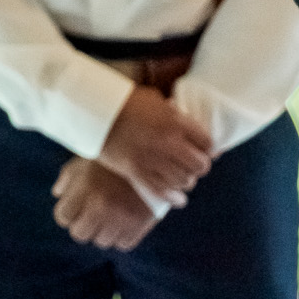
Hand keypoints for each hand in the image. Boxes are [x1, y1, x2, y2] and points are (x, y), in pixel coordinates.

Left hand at [52, 156, 161, 249]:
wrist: (153, 159)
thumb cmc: (114, 160)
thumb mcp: (85, 161)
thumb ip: (67, 179)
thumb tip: (58, 195)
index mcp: (84, 188)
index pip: (63, 217)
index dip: (66, 214)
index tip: (72, 210)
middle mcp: (100, 206)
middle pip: (79, 234)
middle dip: (81, 225)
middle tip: (88, 217)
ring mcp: (120, 218)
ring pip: (102, 241)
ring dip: (102, 232)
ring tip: (107, 219)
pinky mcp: (140, 225)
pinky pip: (123, 244)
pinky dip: (121, 236)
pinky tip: (122, 223)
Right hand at [97, 84, 212, 206]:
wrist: (91, 108)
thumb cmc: (121, 99)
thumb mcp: (154, 100)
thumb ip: (173, 115)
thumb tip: (186, 126)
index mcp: (174, 122)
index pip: (206, 143)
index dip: (207, 148)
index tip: (203, 149)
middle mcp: (168, 143)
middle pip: (199, 165)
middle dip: (198, 166)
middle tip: (191, 164)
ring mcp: (152, 159)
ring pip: (184, 180)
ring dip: (185, 180)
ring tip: (180, 177)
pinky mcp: (136, 171)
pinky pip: (162, 191)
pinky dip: (173, 198)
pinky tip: (178, 199)